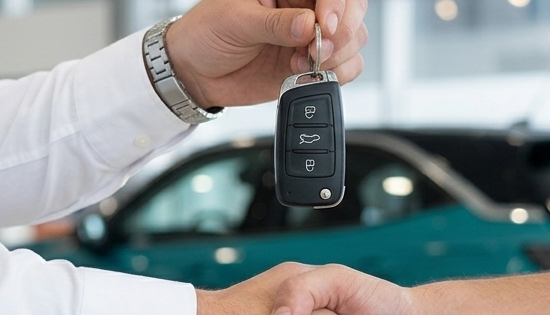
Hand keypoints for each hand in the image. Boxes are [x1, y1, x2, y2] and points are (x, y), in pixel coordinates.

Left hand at [165, 0, 368, 108]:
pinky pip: (347, 67)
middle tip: (317, 50)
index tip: (323, 26)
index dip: (336, 5)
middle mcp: (303, 8)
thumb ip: (273, 24)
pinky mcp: (311, 65)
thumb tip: (306, 24)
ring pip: (354, 39)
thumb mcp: (235, 22)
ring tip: (303, 63)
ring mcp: (310, 37)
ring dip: (337, 56)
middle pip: (352, 10)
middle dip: (342, 32)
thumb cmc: (206, 35)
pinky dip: (338, 74)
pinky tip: (309, 73)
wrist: (195, 73)